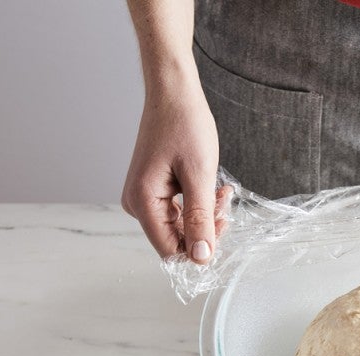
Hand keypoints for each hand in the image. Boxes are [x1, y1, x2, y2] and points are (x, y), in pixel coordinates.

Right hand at [121, 74, 224, 262]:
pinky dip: (198, 203)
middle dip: (205, 226)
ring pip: (180, 226)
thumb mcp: (199, 176)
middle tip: (223, 200)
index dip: (200, 247)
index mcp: (142, 202)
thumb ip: (200, 220)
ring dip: (205, 213)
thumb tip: (201, 258)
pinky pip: (177, 211)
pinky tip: (211, 187)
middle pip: (176, 239)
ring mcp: (143, 197)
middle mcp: (136, 204)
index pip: (171, 250)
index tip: (222, 222)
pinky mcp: (152, 190)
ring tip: (219, 189)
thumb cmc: (184, 125)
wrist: (173, 93)